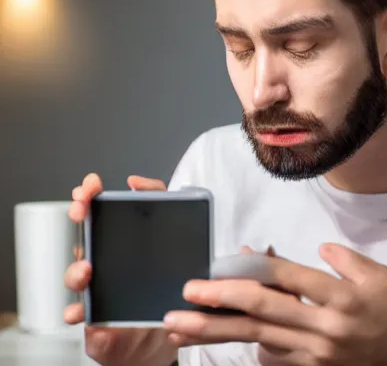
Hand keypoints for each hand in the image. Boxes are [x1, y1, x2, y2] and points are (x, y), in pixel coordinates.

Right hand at [64, 173, 175, 365]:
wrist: (165, 333)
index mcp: (126, 239)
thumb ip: (167, 209)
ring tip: (86, 271)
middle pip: (88, 232)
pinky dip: (77, 311)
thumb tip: (140, 185)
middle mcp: (108, 258)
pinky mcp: (97, 314)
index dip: (94, 194)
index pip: (106, 209)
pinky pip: (82, 312)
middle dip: (80, 214)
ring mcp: (100, 286)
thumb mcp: (178, 243)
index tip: (91, 184)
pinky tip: (78, 312)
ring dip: (76, 269)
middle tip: (81, 209)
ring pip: (79, 272)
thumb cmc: (169, 285)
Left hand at [163, 244, 386, 365]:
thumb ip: (344, 258)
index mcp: (341, 297)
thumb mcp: (379, 276)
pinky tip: (224, 336)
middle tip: (185, 296)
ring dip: (220, 331)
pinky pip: (272, 359)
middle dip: (219, 303)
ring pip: (260, 339)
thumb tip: (314, 249)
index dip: (248, 269)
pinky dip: (250, 345)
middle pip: (263, 312)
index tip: (218, 265)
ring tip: (183, 327)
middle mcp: (325, 328)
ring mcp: (316, 356)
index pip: (287, 278)